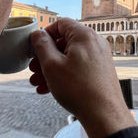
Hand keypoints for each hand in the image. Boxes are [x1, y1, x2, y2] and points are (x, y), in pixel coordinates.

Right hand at [29, 18, 135, 137]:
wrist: (104, 113)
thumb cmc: (79, 89)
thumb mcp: (52, 65)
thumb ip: (42, 45)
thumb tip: (38, 34)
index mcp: (84, 35)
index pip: (61, 24)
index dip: (45, 34)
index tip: (36, 48)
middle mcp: (95, 42)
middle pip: (64, 42)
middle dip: (45, 56)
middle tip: (34, 70)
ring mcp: (99, 56)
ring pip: (70, 56)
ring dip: (52, 68)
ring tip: (39, 83)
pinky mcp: (100, 68)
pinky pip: (79, 65)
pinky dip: (65, 73)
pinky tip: (50, 88)